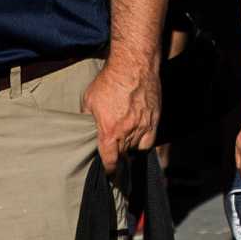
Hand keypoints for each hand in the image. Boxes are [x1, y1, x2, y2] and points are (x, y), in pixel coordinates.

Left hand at [83, 56, 160, 170]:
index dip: (109, 170)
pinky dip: (144, 143)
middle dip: (119, 159)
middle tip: (115, 160)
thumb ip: (87, 118)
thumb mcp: (89, 100)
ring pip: (137, 149)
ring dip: (130, 150)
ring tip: (125, 146)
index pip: (110, 160)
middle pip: (124, 156)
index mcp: (109, 131)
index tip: (109, 173)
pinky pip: (150, 140)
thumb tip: (85, 128)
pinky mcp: (154, 119)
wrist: (133, 65)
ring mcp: (143, 126)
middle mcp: (128, 132)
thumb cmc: (109, 81)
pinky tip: (138, 138)